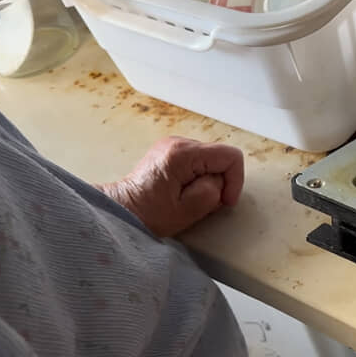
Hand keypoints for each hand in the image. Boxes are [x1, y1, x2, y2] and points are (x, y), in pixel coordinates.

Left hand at [100, 136, 243, 237]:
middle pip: (221, 157)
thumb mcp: (187, 210)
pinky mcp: (170, 152)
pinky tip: (185, 191)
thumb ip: (211, 192)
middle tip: (204, 202)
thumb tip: (219, 184)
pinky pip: (199, 162)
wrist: (120, 212)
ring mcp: (172, 145)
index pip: (230, 156)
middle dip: (220, 182)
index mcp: (182, 154)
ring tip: (191, 197)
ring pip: (211, 160)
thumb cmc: (146, 214)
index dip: (235, 180)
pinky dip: (199, 177)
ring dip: (209, 180)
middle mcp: (177, 143)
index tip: (225, 200)